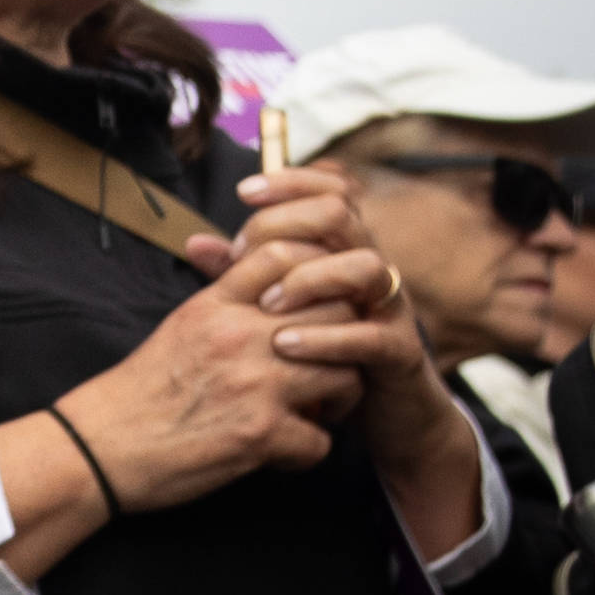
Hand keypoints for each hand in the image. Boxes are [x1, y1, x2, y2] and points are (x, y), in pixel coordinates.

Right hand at [53, 232, 373, 510]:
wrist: (98, 446)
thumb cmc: (136, 391)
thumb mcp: (179, 328)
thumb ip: (225, 303)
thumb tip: (270, 288)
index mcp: (215, 306)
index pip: (286, 257)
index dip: (316, 277)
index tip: (314, 306)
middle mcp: (239, 337)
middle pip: (336, 313)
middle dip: (346, 340)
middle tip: (331, 364)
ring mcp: (254, 386)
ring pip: (347, 375)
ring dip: (340, 399)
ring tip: (318, 410)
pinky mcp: (260, 436)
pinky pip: (322, 441)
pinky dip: (309, 450)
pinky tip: (286, 451)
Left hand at [207, 167, 483, 556]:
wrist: (379, 414)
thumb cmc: (323, 352)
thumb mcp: (280, 309)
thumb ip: (243, 275)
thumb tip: (195, 242)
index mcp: (344, 251)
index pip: (331, 190)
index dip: (293, 180)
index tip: (245, 191)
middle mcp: (370, 270)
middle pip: (342, 215)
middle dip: (288, 225)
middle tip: (244, 255)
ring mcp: (390, 309)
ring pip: (366, 266)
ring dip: (310, 278)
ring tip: (266, 304)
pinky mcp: (400, 353)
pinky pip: (371, 335)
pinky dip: (325, 337)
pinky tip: (283, 345)